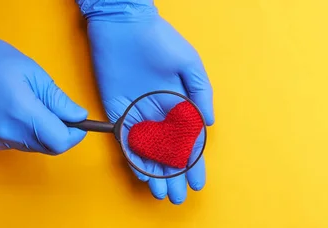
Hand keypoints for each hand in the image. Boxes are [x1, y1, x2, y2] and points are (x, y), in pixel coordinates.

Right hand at [0, 21, 87, 153]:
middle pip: (48, 148)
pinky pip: (14, 144)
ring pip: (32, 147)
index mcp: (22, 114)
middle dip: (61, 134)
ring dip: (42, 133)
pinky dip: (23, 133)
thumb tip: (79, 115)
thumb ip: (58, 99)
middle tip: (62, 114)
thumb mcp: (33, 73)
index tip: (80, 124)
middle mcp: (6, 133)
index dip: (75, 135)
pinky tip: (15, 112)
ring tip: (34, 107)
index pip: (60, 142)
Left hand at [75, 1, 214, 203]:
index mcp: (179, 102)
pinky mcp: (118, 110)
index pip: (188, 140)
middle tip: (178, 196)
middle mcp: (159, 112)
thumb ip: (200, 93)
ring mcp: (138, 113)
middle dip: (174, 175)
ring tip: (161, 193)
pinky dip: (133, 158)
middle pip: (169, 151)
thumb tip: (209, 122)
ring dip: (155, 173)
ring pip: (148, 151)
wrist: (124, 24)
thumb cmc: (160, 39)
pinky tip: (141, 175)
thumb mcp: (189, 63)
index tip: (198, 181)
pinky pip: (126, 139)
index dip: (194, 162)